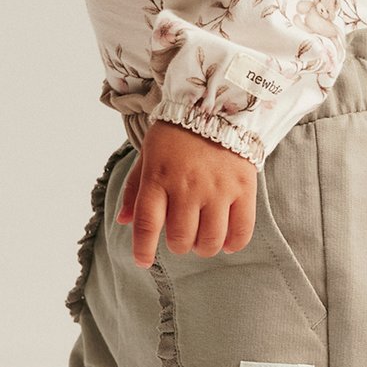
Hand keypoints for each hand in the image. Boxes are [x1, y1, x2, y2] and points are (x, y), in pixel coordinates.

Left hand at [116, 119, 257, 267]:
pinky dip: (233, 244)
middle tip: (181, 237)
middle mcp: (187, 186)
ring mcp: (217, 188)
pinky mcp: (243, 188)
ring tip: (203, 239)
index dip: (143, 249)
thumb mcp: (148, 155)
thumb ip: (136, 189)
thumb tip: (123, 222)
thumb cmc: (176, 134)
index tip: (143, 261)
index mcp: (158, 177)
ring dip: (203, 247)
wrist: (216, 105)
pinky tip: (226, 241)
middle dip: (178, 245)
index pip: (147, 224)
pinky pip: (241, 231)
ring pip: (209, 241)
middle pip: (180, 239)